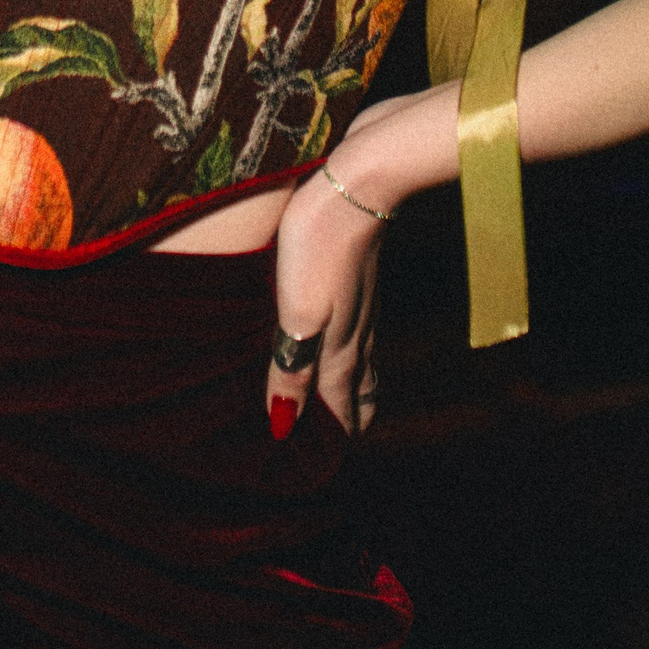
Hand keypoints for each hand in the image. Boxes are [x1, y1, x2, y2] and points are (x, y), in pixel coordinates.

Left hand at [266, 157, 385, 441]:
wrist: (360, 181)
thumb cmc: (321, 246)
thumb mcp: (297, 312)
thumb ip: (291, 369)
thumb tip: (283, 426)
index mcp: (340, 347)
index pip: (341, 409)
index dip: (330, 439)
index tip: (319, 467)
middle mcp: (359, 331)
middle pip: (358, 389)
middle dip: (347, 419)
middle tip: (332, 443)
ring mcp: (365, 301)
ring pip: (363, 359)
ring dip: (350, 386)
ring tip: (336, 402)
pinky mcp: (362, 274)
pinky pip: (360, 328)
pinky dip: (349, 349)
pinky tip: (337, 334)